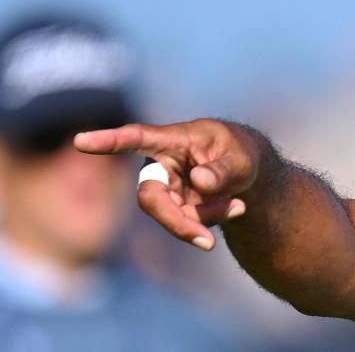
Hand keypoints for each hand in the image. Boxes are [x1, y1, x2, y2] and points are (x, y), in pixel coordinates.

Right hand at [74, 119, 260, 250]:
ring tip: (239, 205)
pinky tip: (235, 207)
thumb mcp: (241, 159)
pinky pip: (185, 224)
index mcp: (172, 140)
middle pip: (151, 197)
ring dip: (208, 218)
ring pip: (172, 216)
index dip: (109, 140)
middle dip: (178, 222)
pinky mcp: (171, 207)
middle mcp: (160, 165)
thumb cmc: (239, 154)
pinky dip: (211, 222)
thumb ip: (222, 170)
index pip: (137, 138)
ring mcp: (163, 188)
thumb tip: (199, 182)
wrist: (246, 170)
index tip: (81, 141)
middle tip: (209, 244)